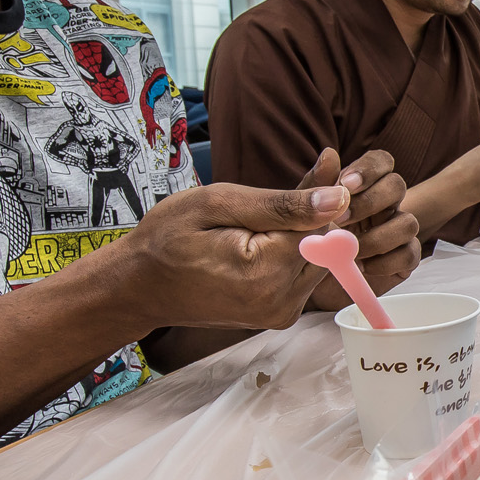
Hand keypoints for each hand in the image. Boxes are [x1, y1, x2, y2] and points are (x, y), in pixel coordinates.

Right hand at [115, 181, 353, 331]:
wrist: (139, 285)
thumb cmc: (168, 237)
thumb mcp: (219, 203)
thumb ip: (283, 204)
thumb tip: (340, 197)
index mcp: (266, 273)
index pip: (325, 225)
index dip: (324, 192)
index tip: (322, 164)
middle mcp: (281, 302)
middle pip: (328, 245)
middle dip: (314, 214)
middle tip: (285, 191)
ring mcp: (281, 313)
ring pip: (320, 259)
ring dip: (304, 232)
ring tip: (262, 217)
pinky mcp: (279, 315)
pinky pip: (304, 274)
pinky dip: (293, 251)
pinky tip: (264, 236)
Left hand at [297, 147, 421, 308]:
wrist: (303, 284)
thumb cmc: (306, 243)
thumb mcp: (302, 213)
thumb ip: (314, 186)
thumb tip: (330, 154)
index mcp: (361, 188)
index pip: (381, 162)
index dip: (369, 169)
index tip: (346, 184)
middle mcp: (382, 206)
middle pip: (397, 185)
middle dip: (370, 202)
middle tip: (341, 221)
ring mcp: (394, 232)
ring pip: (409, 222)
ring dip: (377, 237)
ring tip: (350, 252)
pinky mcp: (401, 260)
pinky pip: (410, 254)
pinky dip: (385, 262)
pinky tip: (362, 268)